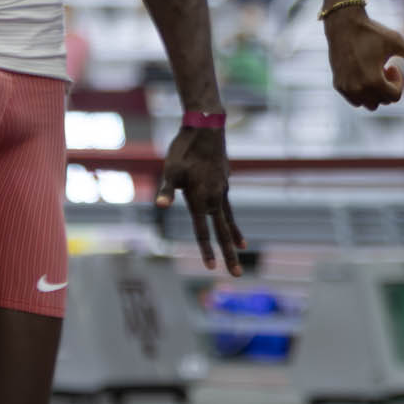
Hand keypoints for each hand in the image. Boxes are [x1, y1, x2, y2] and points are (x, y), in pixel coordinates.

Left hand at [157, 124, 243, 273]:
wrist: (207, 128)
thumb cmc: (184, 149)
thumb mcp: (170, 170)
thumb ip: (166, 190)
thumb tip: (161, 206)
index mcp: (201, 198)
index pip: (202, 231)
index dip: (206, 250)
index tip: (210, 268)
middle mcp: (214, 198)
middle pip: (222, 232)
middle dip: (229, 255)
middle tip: (237, 275)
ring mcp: (222, 191)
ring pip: (229, 219)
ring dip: (234, 237)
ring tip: (242, 249)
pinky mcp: (224, 183)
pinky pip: (229, 206)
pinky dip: (232, 218)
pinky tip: (232, 223)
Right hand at [325, 7, 403, 109]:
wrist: (343, 24)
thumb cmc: (371, 32)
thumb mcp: (395, 42)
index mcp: (373, 81)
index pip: (394, 97)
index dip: (398, 82)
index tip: (393, 66)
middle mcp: (358, 88)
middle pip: (382, 102)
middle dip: (387, 88)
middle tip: (383, 68)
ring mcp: (346, 88)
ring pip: (368, 104)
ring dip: (374, 93)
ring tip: (373, 73)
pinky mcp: (338, 85)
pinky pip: (354, 100)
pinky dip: (361, 93)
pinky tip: (362, 74)